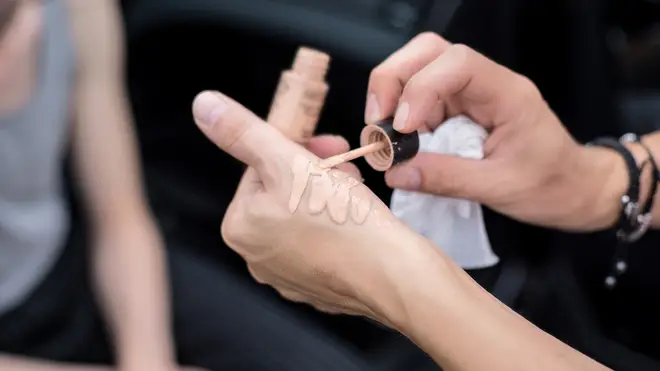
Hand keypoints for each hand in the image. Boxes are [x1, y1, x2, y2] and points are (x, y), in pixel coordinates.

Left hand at [191, 91, 425, 322]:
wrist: (389, 274)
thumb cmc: (340, 220)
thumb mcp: (288, 162)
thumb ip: (244, 133)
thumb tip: (204, 106)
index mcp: (240, 227)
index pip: (259, 170)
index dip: (294, 148)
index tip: (322, 141)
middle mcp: (256, 256)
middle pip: (282, 193)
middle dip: (313, 170)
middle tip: (343, 161)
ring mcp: (288, 274)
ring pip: (304, 215)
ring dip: (327, 192)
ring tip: (354, 188)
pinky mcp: (318, 284)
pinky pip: (322, 242)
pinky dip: (337, 224)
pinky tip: (357, 219)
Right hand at [365, 32, 624, 230]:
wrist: (573, 187)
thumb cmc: (552, 184)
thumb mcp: (500, 187)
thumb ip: (447, 178)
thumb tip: (397, 173)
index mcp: (506, 93)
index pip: (456, 63)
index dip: (420, 88)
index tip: (403, 127)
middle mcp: (484, 84)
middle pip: (427, 52)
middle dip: (392, 81)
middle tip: (378, 122)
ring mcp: (468, 95)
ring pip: (416, 71)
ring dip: (391, 98)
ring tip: (383, 134)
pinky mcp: (456, 110)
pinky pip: (418, 101)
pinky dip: (400, 117)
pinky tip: (398, 142)